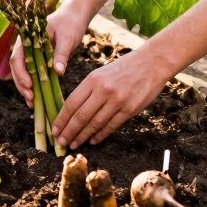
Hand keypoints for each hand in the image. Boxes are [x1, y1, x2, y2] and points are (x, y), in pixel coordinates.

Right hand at [10, 0, 89, 105]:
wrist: (75, 17)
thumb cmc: (70, 23)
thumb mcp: (67, 37)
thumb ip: (61, 54)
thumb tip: (58, 72)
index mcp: (28, 37)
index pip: (17, 57)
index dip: (21, 73)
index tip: (29, 85)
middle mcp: (26, 46)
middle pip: (17, 68)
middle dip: (22, 85)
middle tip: (31, 98)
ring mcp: (32, 54)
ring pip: (23, 74)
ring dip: (26, 89)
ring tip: (33, 104)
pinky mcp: (39, 61)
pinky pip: (33, 75)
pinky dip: (35, 87)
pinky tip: (37, 100)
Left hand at [52, 49, 169, 149]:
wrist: (152, 63)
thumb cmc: (124, 68)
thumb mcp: (102, 73)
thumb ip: (88, 90)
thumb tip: (72, 110)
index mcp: (93, 79)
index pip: (72, 103)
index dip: (61, 119)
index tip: (54, 130)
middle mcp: (103, 90)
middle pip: (81, 116)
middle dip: (69, 131)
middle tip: (61, 142)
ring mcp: (117, 100)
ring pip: (95, 123)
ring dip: (82, 136)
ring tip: (74, 144)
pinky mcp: (130, 109)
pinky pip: (111, 126)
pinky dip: (100, 135)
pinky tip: (92, 140)